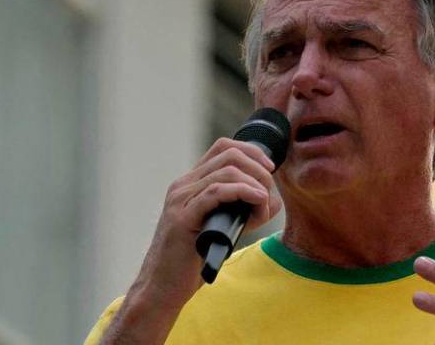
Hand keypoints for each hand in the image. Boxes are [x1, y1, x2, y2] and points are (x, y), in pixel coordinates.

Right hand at [101, 138, 281, 343]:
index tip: (269, 169)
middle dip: (258, 169)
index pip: (224, 147)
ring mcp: (180, 199)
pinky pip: (216, 192)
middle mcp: (183, 185)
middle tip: (269, 190)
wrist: (162, 287)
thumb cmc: (193, 260)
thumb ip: (246, 211)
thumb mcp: (225, 227)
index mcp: (191, 183)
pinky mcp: (182, 218)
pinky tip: (258, 201)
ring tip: (264, 202)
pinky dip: (243, 192)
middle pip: (229, 154)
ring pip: (226, 171)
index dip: (252, 152)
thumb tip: (272, 199)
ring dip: (255, 184)